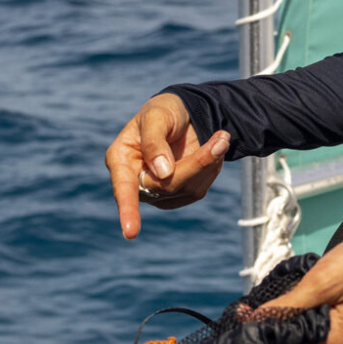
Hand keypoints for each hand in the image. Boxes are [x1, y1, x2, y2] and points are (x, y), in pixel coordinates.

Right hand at [105, 93, 230, 238]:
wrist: (184, 113)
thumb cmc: (163, 110)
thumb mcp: (156, 115)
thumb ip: (154, 142)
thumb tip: (162, 174)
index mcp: (120, 159)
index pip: (124, 188)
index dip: (127, 210)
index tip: (131, 233)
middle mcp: (135, 180)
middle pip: (165, 186)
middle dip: (196, 163)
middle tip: (222, 137)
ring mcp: (157, 192)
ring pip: (185, 189)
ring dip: (208, 163)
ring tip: (221, 137)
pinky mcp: (178, 195)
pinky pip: (198, 189)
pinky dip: (211, 168)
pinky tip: (213, 150)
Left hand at [252, 217, 342, 343]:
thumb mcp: (321, 283)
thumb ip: (288, 306)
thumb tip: (256, 320)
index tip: (241, 325)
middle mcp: (335, 343)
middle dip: (266, 333)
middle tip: (245, 309)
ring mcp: (338, 329)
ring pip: (297, 335)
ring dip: (278, 321)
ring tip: (260, 301)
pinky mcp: (339, 315)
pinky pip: (308, 321)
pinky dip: (293, 311)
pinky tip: (283, 296)